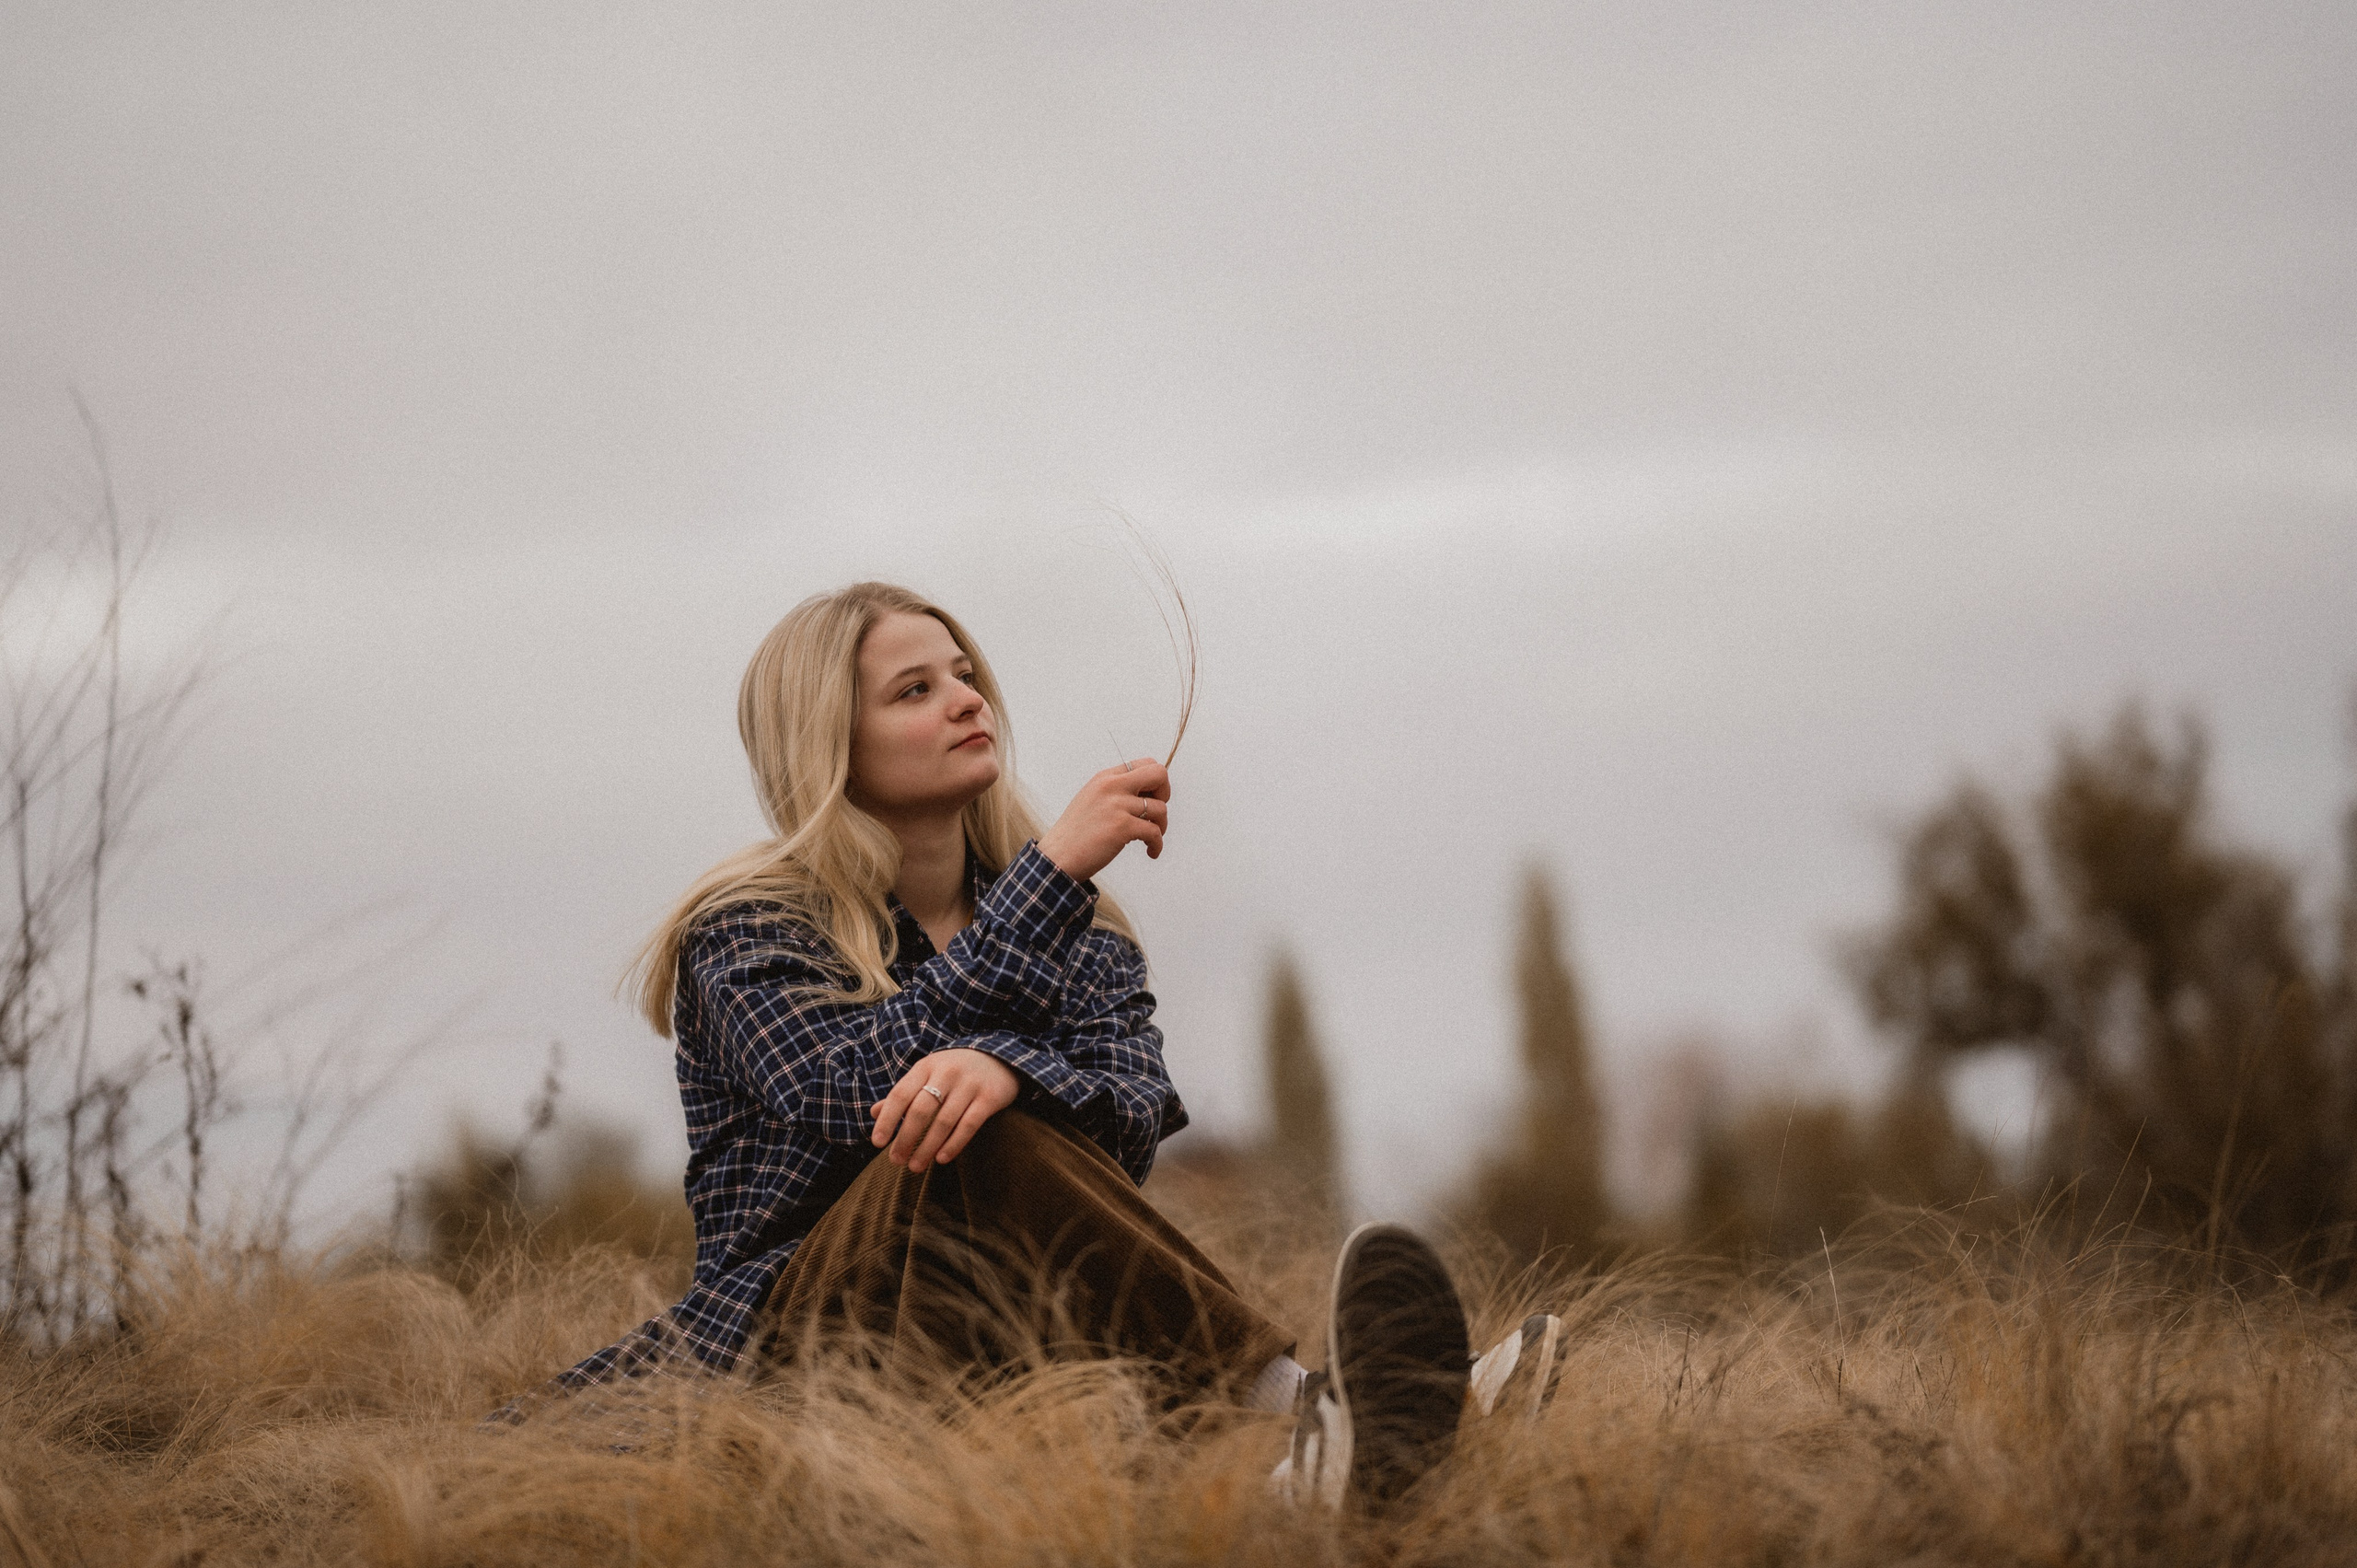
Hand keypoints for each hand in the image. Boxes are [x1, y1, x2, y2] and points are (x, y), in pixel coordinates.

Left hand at [869, 1048, 1020, 1170]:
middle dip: (906, 1138)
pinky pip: (969, 1125)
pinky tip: (941, 1159)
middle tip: (896, 1161)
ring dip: (927, 1147)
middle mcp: (947, 1072)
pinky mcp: (990, 1097)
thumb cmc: (954, 1071)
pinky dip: (954, 1144)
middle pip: (921, 1110)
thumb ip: (904, 1093)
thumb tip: (874, 1112)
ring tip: (915, 1166)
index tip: (877, 1142)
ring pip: (944, 1121)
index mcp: (926, 1066)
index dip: (887, 1119)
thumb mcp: (928, 1074)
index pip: (900, 1094)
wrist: (999, 1057)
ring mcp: (970, 1084)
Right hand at [1036, 758, 1169, 880]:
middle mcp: (1111, 786)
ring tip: (1150, 840)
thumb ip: (1116, 792)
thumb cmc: (1076, 834)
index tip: (1151, 800)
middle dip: (1165, 793)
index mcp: (1105, 778)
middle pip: (1159, 774)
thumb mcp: (1093, 800)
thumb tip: (1149, 795)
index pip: (1145, 763)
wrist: (1058, 857)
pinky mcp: (1122, 827)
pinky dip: (1157, 845)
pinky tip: (1151, 852)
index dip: (1156, 782)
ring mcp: (1117, 806)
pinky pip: (1155, 832)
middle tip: (1156, 813)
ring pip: (1161, 809)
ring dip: (1161, 827)